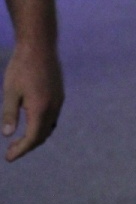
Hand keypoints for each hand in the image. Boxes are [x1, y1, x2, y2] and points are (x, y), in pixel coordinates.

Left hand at [2, 43, 63, 160]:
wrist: (40, 45)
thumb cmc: (21, 68)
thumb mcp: (10, 92)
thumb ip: (9, 114)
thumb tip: (8, 135)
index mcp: (41, 108)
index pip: (32, 137)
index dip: (20, 150)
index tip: (8, 158)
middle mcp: (54, 106)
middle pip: (43, 135)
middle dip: (27, 146)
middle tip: (10, 152)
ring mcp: (59, 99)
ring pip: (50, 126)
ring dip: (36, 136)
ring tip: (19, 140)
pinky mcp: (59, 93)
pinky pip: (53, 116)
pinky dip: (42, 126)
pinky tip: (31, 123)